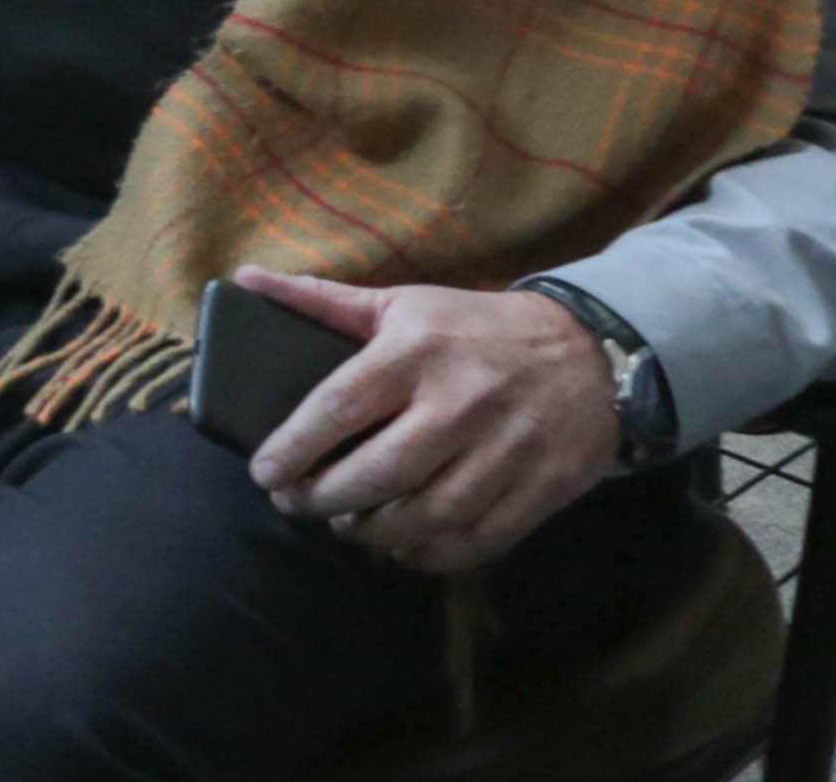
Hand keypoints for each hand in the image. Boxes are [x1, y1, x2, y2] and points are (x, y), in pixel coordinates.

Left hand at [243, 275, 626, 573]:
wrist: (590, 352)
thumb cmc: (475, 328)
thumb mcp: (402, 303)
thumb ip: (322, 299)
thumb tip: (245, 280)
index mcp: (416, 353)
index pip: (340, 406)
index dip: (295, 446)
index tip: (264, 473)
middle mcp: (460, 404)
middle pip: (381, 471)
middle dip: (325, 498)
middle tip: (294, 505)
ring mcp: (505, 451)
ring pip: (429, 514)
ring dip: (376, 532)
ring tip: (345, 527)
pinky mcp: (541, 489)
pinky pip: (480, 538)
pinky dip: (434, 555)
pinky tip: (403, 550)